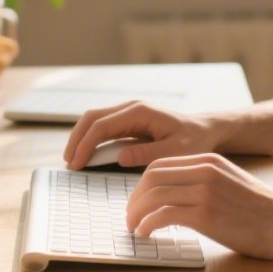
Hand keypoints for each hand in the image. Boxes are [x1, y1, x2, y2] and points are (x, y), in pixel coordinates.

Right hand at [63, 101, 225, 169]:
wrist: (204, 130)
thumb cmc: (193, 141)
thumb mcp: (174, 152)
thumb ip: (147, 154)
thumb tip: (120, 157)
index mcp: (140, 112)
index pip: (102, 125)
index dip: (86, 144)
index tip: (76, 164)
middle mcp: (131, 108)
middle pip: (92, 117)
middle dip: (76, 139)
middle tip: (68, 163)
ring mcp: (128, 113)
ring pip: (94, 120)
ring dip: (80, 138)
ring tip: (72, 161)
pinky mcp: (128, 121)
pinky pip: (103, 127)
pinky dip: (90, 139)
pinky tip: (85, 155)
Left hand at [125, 153, 272, 260]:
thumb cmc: (262, 211)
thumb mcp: (231, 184)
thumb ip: (205, 184)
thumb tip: (177, 198)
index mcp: (209, 161)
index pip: (161, 165)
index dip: (142, 185)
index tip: (137, 202)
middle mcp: (205, 171)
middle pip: (152, 177)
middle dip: (134, 198)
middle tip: (129, 216)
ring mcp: (205, 192)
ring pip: (153, 196)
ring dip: (136, 213)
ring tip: (134, 228)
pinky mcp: (206, 215)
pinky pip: (163, 215)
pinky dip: (148, 225)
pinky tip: (146, 234)